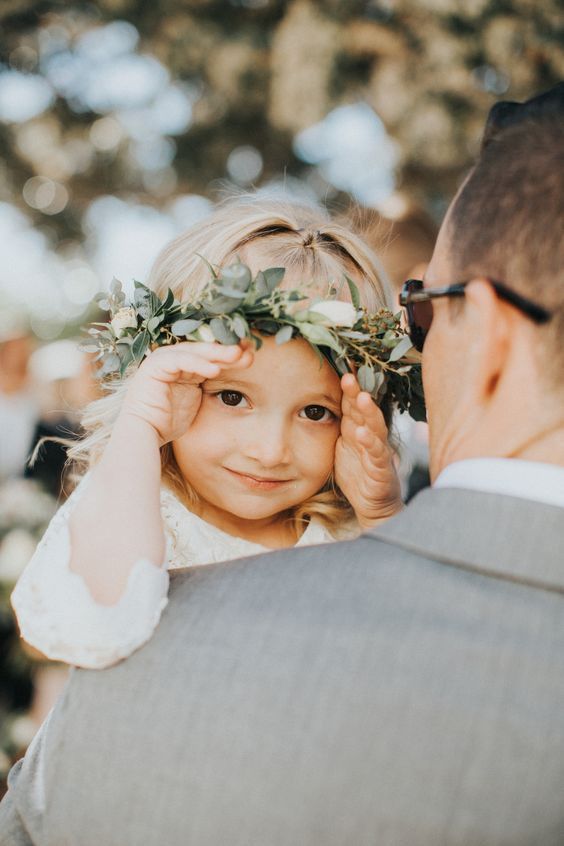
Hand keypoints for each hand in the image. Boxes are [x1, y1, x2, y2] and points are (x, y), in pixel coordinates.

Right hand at [119, 340, 253, 445]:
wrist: (145, 433)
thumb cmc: (170, 420)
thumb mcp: (198, 398)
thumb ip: (210, 383)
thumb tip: (235, 377)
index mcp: (186, 365)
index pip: (211, 355)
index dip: (231, 355)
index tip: (251, 355)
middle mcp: (175, 358)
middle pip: (205, 350)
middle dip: (228, 350)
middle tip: (249, 349)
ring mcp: (163, 359)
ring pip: (195, 351)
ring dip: (217, 353)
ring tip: (237, 355)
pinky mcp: (155, 366)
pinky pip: (180, 360)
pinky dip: (197, 364)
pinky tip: (215, 370)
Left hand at [334, 373, 402, 527]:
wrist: (373, 504)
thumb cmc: (357, 472)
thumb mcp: (340, 445)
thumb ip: (334, 424)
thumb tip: (310, 403)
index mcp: (356, 428)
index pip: (351, 402)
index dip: (347, 385)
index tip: (340, 364)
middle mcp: (368, 435)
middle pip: (363, 409)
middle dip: (356, 391)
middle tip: (348, 374)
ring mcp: (377, 451)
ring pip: (375, 426)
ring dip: (369, 412)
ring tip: (362, 397)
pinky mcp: (380, 469)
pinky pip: (376, 454)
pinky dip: (371, 443)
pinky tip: (363, 434)